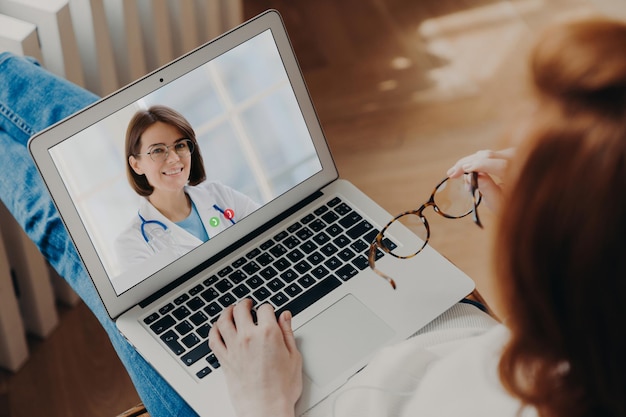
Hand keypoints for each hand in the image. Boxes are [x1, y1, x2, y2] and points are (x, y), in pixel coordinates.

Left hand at [209, 299, 302, 416]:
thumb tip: (285, 317)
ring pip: (224, 320)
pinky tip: (217, 327)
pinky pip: (213, 339)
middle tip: (248, 304)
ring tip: (231, 309)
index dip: (268, 308)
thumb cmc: (281, 388)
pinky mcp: (224, 359)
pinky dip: (214, 330)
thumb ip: (288, 333)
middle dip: (246, 304)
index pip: (265, 309)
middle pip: (241, 309)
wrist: (266, 408)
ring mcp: (234, 348)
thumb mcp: (294, 357)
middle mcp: (248, 337)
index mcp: (268, 333)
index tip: (269, 311)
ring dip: (227, 311)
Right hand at [446, 148, 514, 212]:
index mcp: (517, 170)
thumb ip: (487, 189)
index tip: (461, 171)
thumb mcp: (499, 201)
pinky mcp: (508, 154)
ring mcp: (512, 154)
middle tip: (450, 174)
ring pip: (485, 154)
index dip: (476, 166)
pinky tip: (465, 171)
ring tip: (454, 174)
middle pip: (486, 155)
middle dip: (466, 163)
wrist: (528, 200)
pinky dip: (475, 162)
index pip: (494, 163)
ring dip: (468, 162)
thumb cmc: (514, 204)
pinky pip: (488, 155)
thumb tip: (471, 176)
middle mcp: (517, 157)